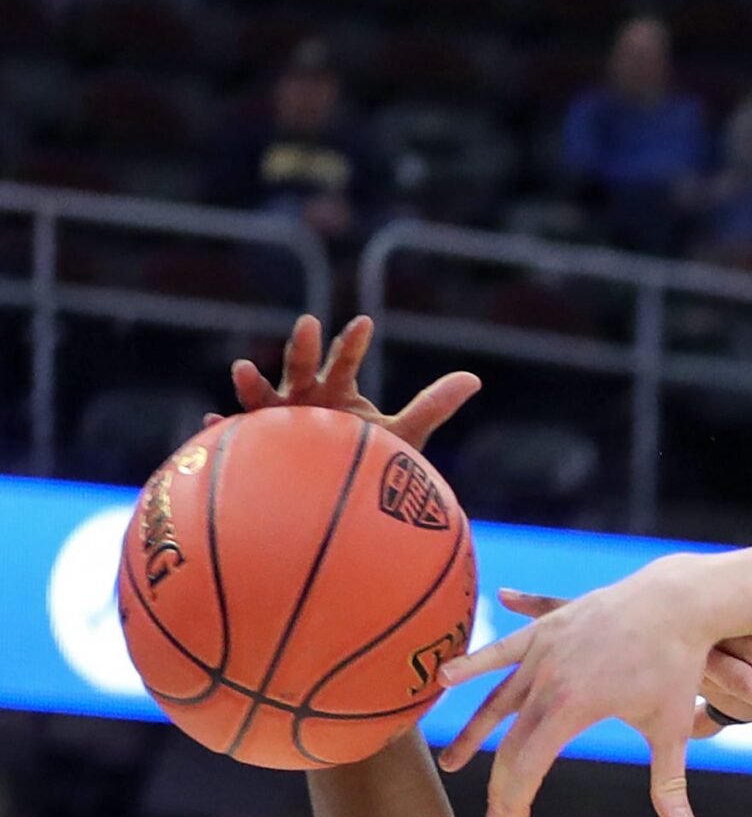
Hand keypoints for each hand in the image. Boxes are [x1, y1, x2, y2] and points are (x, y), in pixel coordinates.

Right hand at [214, 313, 479, 455]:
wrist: (338, 493)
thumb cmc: (368, 458)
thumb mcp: (403, 434)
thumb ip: (433, 405)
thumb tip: (475, 377)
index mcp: (336, 389)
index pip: (345, 359)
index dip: (353, 342)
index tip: (366, 324)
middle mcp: (302, 398)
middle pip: (302, 366)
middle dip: (303, 346)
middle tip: (309, 323)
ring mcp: (275, 422)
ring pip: (260, 397)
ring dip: (250, 382)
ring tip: (241, 369)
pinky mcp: (256, 447)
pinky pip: (235, 440)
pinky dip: (221, 433)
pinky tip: (211, 425)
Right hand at [436, 566, 732, 816]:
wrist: (675, 602)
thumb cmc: (675, 668)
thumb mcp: (673, 730)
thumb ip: (669, 784)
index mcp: (573, 706)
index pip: (529, 763)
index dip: (517, 797)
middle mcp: (548, 678)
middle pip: (510, 740)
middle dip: (500, 782)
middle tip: (495, 814)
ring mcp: (542, 651)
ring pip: (496, 701)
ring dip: (473, 735)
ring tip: (452, 764)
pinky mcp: (544, 630)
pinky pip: (500, 652)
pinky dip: (472, 665)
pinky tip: (444, 678)